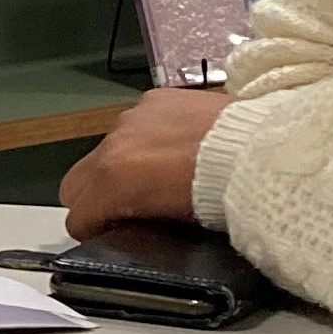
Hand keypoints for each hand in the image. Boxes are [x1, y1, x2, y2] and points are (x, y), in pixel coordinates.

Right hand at [60, 89, 226, 238]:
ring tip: (159, 175)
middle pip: (76, 182)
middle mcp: (115, 143)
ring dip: (121, 164)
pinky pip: (135, 123)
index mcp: (114, 179)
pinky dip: (145, 138)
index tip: (109, 235)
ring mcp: (133, 117)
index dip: (92, 230)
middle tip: (124, 209)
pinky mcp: (154, 99)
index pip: (77, 215)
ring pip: (105, 149)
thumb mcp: (172, 224)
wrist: (256, 151)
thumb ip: (135, 223)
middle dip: (93, 198)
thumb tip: (128, 228)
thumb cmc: (220, 192)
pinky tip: (174, 148)